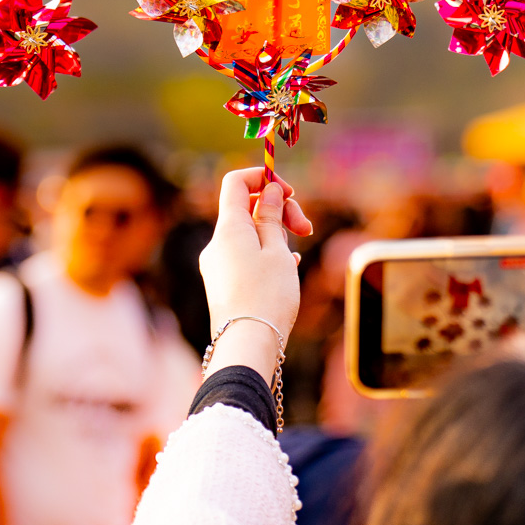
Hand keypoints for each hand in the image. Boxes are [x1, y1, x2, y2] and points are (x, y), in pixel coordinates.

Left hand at [196, 169, 311, 379]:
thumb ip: (271, 216)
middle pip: (246, 209)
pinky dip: (267, 255)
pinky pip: (246, 257)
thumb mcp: (277, 250)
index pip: (236, 182)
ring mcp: (218, 265)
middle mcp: (217, 244)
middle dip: (278, 211)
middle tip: (307, 229)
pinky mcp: (223, 285)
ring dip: (276, 236)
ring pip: (249, 235)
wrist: (248, 345)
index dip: (263, 178)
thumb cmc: (267, 295)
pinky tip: (288, 269)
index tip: (289, 192)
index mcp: (228, 228)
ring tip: (295, 259)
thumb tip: (269, 190)